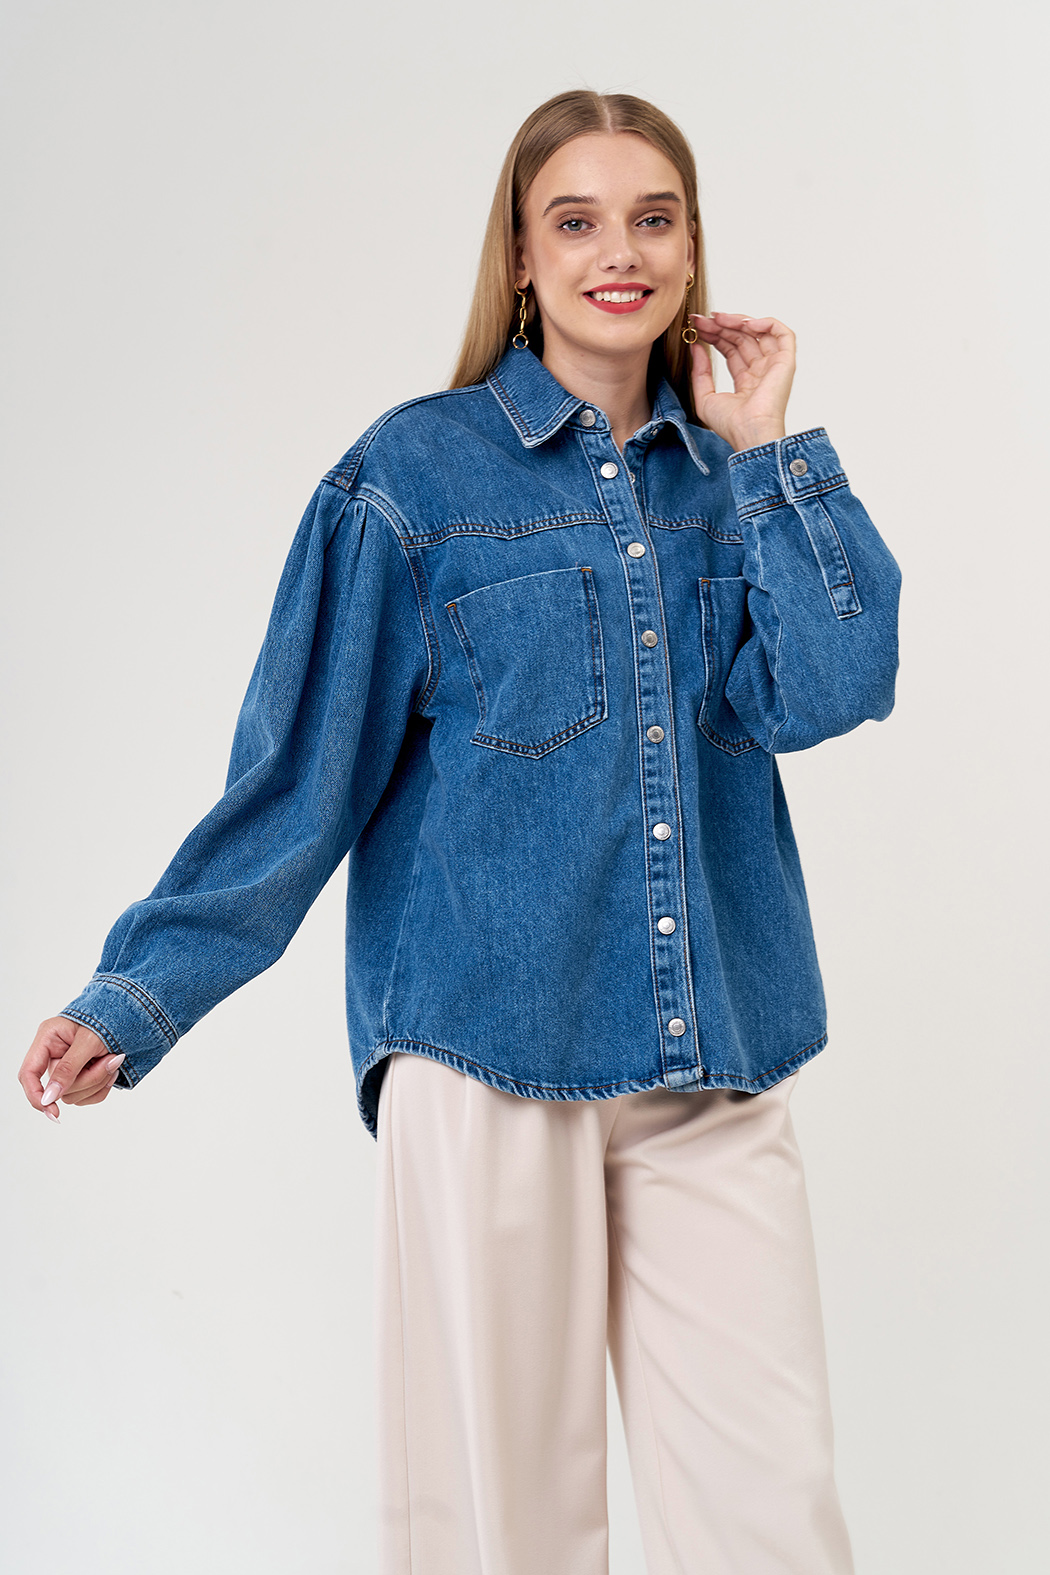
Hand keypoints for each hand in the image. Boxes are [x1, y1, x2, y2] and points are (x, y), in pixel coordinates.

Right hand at [18, 1017, 125, 1120]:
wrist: (131, 1016)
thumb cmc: (109, 1019)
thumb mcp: (89, 1040)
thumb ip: (68, 1068)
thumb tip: (49, 1097)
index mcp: (48, 1039)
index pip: (28, 1073)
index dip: (35, 1095)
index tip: (52, 1110)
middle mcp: (54, 1055)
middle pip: (60, 1089)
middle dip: (89, 1079)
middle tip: (110, 1059)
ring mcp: (67, 1068)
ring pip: (75, 1096)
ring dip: (99, 1081)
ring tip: (113, 1059)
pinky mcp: (81, 1077)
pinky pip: (87, 1096)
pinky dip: (103, 1087)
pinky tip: (112, 1069)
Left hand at [687, 311, 795, 451]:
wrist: (749, 432)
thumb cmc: (730, 424)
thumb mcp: (705, 397)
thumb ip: (700, 372)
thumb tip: (695, 347)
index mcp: (746, 381)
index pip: (730, 349)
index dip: (715, 335)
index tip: (696, 326)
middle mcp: (761, 371)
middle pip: (741, 338)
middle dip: (720, 326)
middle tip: (701, 319)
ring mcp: (773, 365)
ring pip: (758, 332)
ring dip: (737, 321)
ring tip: (717, 318)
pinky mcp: (785, 362)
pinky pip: (782, 334)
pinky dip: (765, 323)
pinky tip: (744, 324)